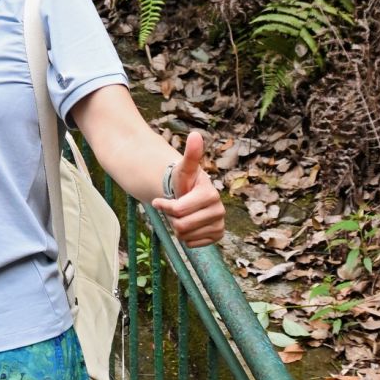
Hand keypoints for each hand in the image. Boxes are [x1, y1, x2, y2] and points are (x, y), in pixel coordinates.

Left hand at [154, 129, 223, 249]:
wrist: (189, 195)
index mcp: (211, 194)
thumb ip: (191, 154)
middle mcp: (219, 211)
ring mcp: (219, 225)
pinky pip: (192, 244)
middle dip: (172, 218)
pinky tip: (189, 225)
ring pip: (186, 236)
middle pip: (182, 226)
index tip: (159, 200)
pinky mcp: (216, 236)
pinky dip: (186, 237)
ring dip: (178, 227)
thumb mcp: (183, 168)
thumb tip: (195, 135)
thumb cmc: (183, 182)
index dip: (164, 206)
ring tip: (182, 215)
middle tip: (175, 208)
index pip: (178, 211)